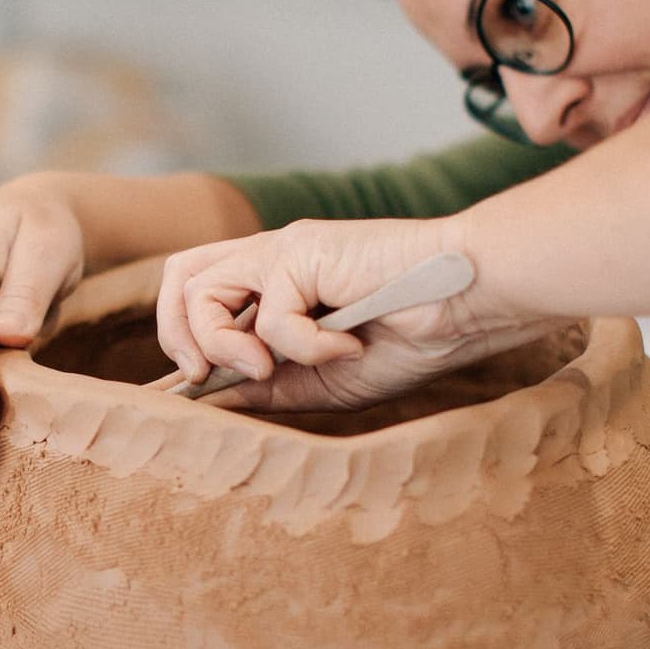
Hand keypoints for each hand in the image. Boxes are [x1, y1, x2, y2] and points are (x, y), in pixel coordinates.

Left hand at [156, 216, 532, 412]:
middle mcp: (274, 259)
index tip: (193, 388)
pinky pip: (271, 313)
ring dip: (226, 343)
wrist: (472, 304)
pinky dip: (304, 347)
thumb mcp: (326, 380)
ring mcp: (287, 250)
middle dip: (177, 333)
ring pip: (201, 288)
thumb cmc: (415, 336)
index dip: (182, 337)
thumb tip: (210, 398)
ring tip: (270, 367)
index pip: (200, 292)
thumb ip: (269, 386)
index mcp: (277, 284)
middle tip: (205, 375)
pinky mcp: (304, 250)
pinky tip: (347, 347)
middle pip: (180, 276)